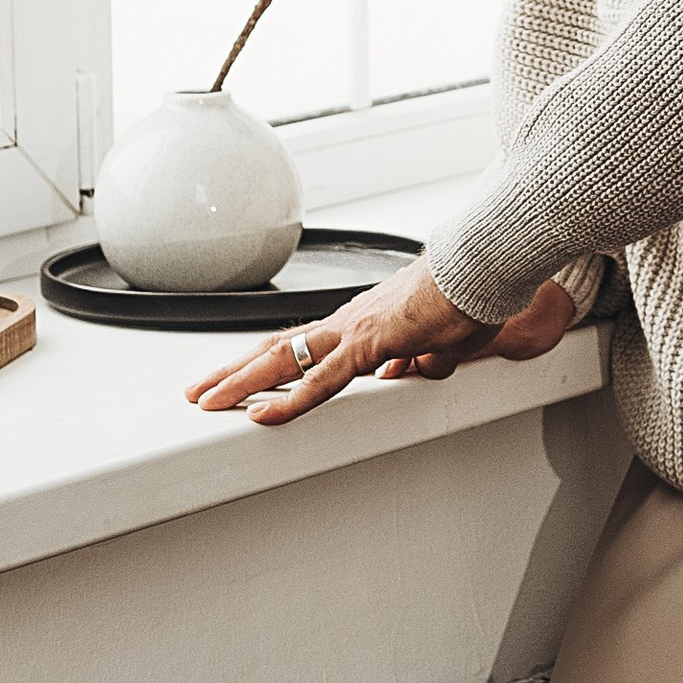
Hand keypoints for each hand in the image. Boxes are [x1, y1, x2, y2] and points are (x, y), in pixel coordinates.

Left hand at [184, 262, 575, 424]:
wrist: (483, 269)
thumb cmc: (468, 297)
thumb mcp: (440, 341)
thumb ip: (417, 359)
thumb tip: (404, 372)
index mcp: (360, 322)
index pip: (302, 345)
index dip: (266, 363)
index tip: (240, 379)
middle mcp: (348, 322)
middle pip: (277, 349)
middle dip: (234, 371)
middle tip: (199, 390)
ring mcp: (354, 331)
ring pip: (283, 360)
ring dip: (240, 382)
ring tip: (207, 401)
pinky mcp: (370, 343)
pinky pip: (321, 379)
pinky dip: (288, 399)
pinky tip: (262, 413)